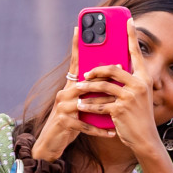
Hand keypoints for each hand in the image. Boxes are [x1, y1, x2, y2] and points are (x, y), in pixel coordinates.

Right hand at [31, 28, 115, 160]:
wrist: (50, 143)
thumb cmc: (69, 123)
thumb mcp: (80, 105)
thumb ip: (91, 93)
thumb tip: (110, 80)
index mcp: (70, 88)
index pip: (74, 63)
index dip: (76, 46)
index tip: (79, 28)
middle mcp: (64, 94)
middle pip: (86, 82)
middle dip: (104, 78)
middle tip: (122, 69)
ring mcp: (62, 108)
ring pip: (87, 102)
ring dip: (105, 106)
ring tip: (120, 107)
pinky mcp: (63, 122)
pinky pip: (85, 124)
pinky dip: (99, 129)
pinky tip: (111, 132)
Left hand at [75, 18, 163, 161]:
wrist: (144, 138)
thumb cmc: (136, 115)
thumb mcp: (135, 96)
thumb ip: (126, 82)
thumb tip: (112, 67)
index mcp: (144, 78)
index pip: (137, 53)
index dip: (132, 36)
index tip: (128, 20)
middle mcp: (139, 84)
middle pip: (112, 69)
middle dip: (95, 70)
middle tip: (84, 74)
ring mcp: (130, 96)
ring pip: (102, 86)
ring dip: (87, 89)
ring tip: (77, 91)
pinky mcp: (121, 109)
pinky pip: (99, 104)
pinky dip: (88, 106)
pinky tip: (81, 107)